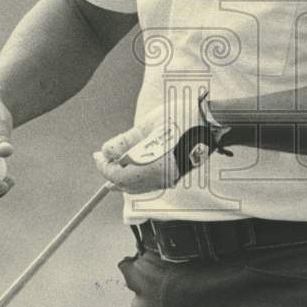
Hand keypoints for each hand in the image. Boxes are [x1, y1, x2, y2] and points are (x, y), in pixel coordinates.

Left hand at [93, 104, 217, 193]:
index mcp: (152, 166)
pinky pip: (150, 185)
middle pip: (126, 184)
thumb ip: (125, 142)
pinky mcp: (175, 176)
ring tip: (112, 170)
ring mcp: (169, 178)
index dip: (104, 166)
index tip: (97, 155)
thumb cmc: (181, 118)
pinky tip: (131, 174)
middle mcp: (161, 178)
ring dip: (122, 180)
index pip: (118, 173)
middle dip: (111, 173)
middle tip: (100, 160)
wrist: (210, 120)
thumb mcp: (148, 126)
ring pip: (138, 188)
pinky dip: (136, 182)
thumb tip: (106, 152)